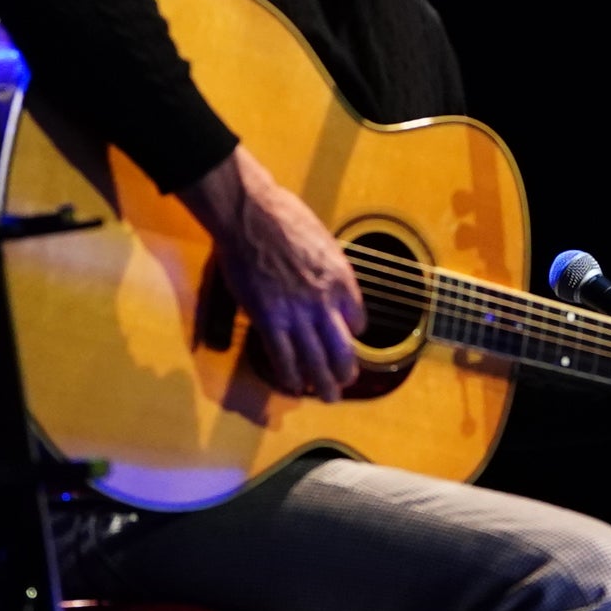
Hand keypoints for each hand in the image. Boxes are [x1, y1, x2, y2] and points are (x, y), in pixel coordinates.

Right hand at [178, 147, 364, 399]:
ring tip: (327, 396)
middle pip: (343, 348)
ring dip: (323, 383)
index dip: (354, 332)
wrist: (251, 213)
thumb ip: (328, 267)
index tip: (351, 337)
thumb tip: (327, 280)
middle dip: (345, 371)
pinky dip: (289, 375)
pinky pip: (283, 356)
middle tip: (346, 384)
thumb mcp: (322, 241)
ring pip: (316, 359)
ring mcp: (297, 313)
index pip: (359, 319)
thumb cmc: (283, 217)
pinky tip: (293, 387)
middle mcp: (325, 301)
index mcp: (342, 280)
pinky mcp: (269, 318)